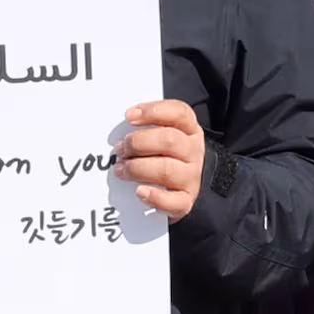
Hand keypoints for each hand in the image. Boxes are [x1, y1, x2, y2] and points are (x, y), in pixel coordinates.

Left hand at [115, 97, 206, 221]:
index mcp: (189, 131)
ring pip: (166, 169)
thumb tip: (120, 134)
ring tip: (121, 170)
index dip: (153, 112)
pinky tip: (140, 192)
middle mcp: (193, 152)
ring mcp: (191, 177)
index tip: (129, 116)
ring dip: (138, 169)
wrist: (184, 190)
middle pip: (169, 140)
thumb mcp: (162, 138)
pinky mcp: (186, 201)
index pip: (178, 113)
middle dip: (138, 143)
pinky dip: (154, 197)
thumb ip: (146, 131)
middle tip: (120, 149)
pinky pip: (172, 201)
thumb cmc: (166, 158)